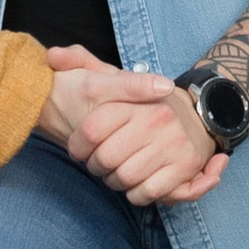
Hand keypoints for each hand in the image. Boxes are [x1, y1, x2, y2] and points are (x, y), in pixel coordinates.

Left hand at [45, 48, 223, 207]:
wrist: (196, 115)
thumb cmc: (143, 104)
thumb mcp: (114, 78)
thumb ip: (81, 63)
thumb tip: (52, 54)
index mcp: (135, 98)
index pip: (90, 130)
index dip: (77, 146)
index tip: (79, 149)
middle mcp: (156, 118)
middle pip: (105, 159)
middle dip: (96, 167)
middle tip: (99, 164)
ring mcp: (174, 142)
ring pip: (125, 177)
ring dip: (115, 182)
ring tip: (116, 172)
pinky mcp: (186, 165)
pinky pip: (148, 192)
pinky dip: (137, 194)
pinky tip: (136, 184)